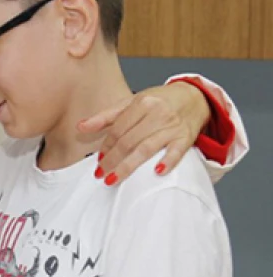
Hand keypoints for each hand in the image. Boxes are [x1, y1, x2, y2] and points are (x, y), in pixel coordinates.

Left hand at [78, 81, 209, 183]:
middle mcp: (156, 114)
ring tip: (114, 179)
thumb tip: (81, 126)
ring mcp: (172, 126)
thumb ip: (106, 116)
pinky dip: (168, 161)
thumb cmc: (160, 101)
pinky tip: (157, 172)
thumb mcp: (132, 102)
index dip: (106, 146)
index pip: (117, 129)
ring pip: (146, 148)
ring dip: (128, 166)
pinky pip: (176, 151)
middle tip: (100, 174)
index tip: (98, 159)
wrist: (195, 97)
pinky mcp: (186, 137)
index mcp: (141, 103)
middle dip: (111, 160)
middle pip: (128, 140)